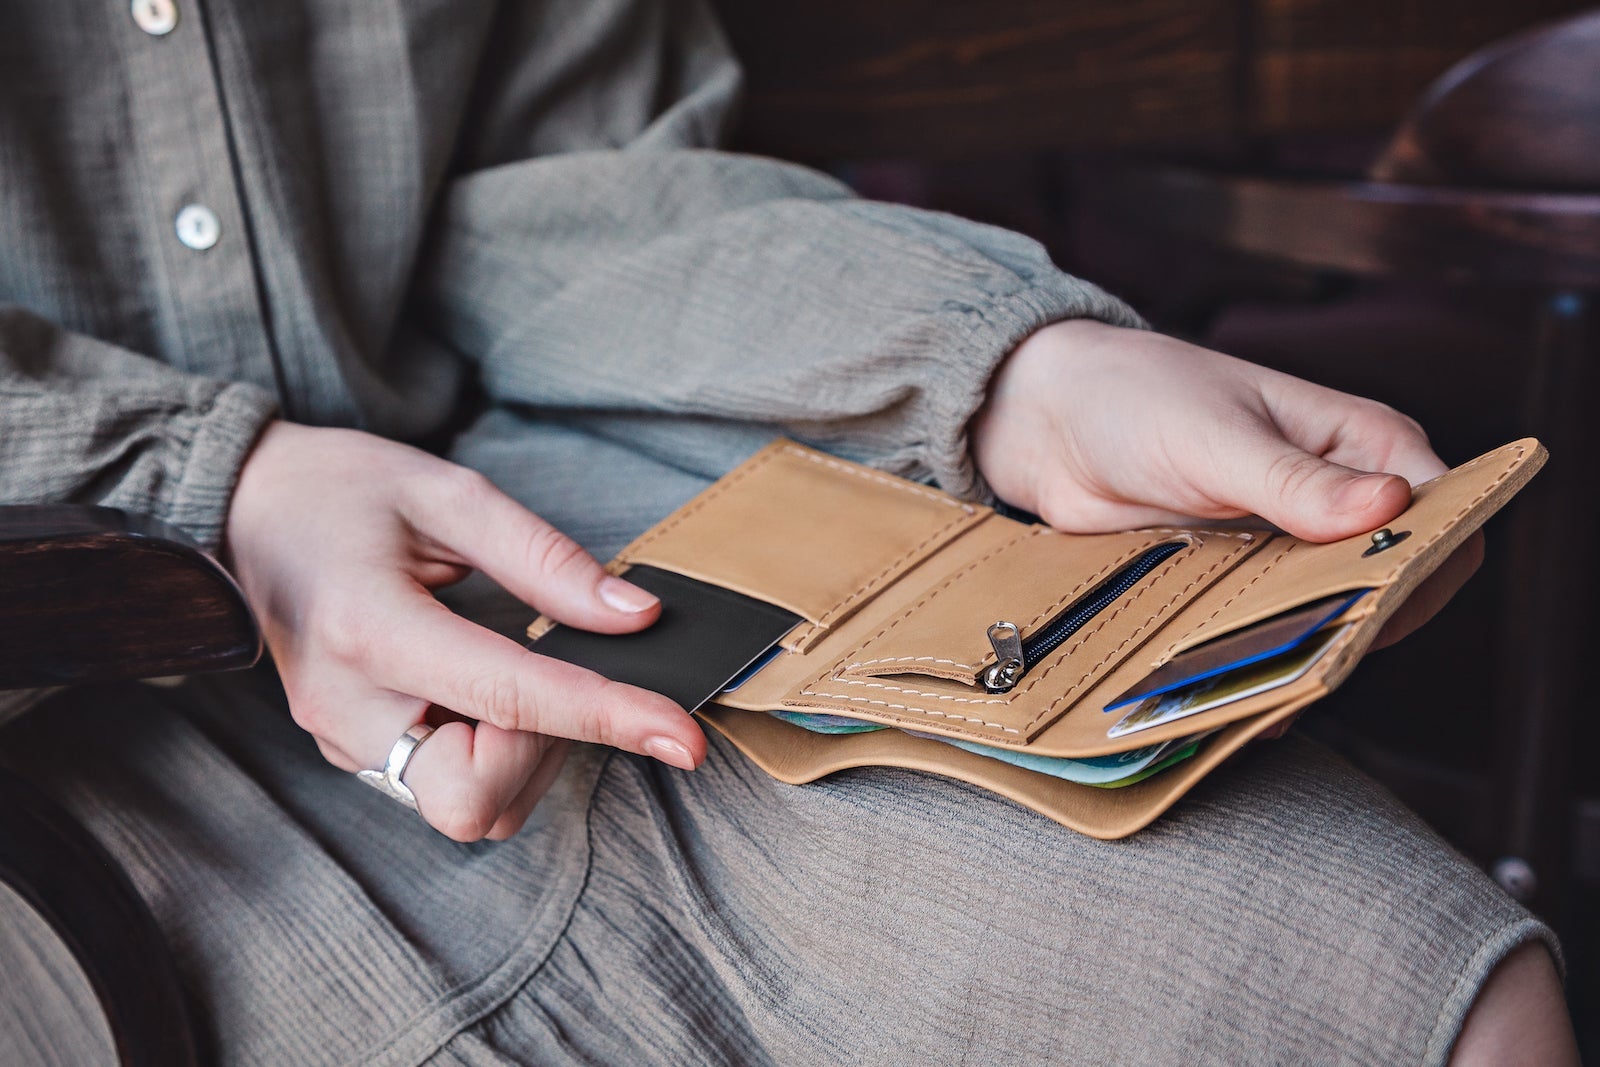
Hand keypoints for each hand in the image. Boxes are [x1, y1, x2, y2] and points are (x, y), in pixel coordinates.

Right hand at [224, 422, 704, 840]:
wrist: (245, 508)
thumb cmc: (342, 490)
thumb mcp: (451, 494)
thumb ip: (547, 560)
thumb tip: (635, 616)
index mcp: (370, 628)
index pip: (512, 699)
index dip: (608, 718)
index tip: (682, 737)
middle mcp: (347, 706)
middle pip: (477, 797)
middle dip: (543, 749)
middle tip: (547, 666)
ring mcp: (341, 739)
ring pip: (470, 808)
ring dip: (525, 753)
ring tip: (510, 664)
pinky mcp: (350, 752)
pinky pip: (447, 791)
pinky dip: (495, 754)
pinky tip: (486, 692)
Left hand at [971, 320, 1481, 646]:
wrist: (1047, 423)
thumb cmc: (1137, 398)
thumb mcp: (1214, 437)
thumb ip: (1293, 480)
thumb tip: (1388, 506)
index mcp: (1361, 445)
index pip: (1444, 515)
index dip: (1430, 565)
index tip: (1384, 608)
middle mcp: (1338, 501)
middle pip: (1391, 581)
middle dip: (1364, 624)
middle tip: (1317, 663)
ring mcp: (1287, 548)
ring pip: (1328, 617)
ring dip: (1306, 653)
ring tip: (1267, 690)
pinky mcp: (1236, 584)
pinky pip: (1265, 633)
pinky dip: (1255, 663)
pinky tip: (1231, 698)